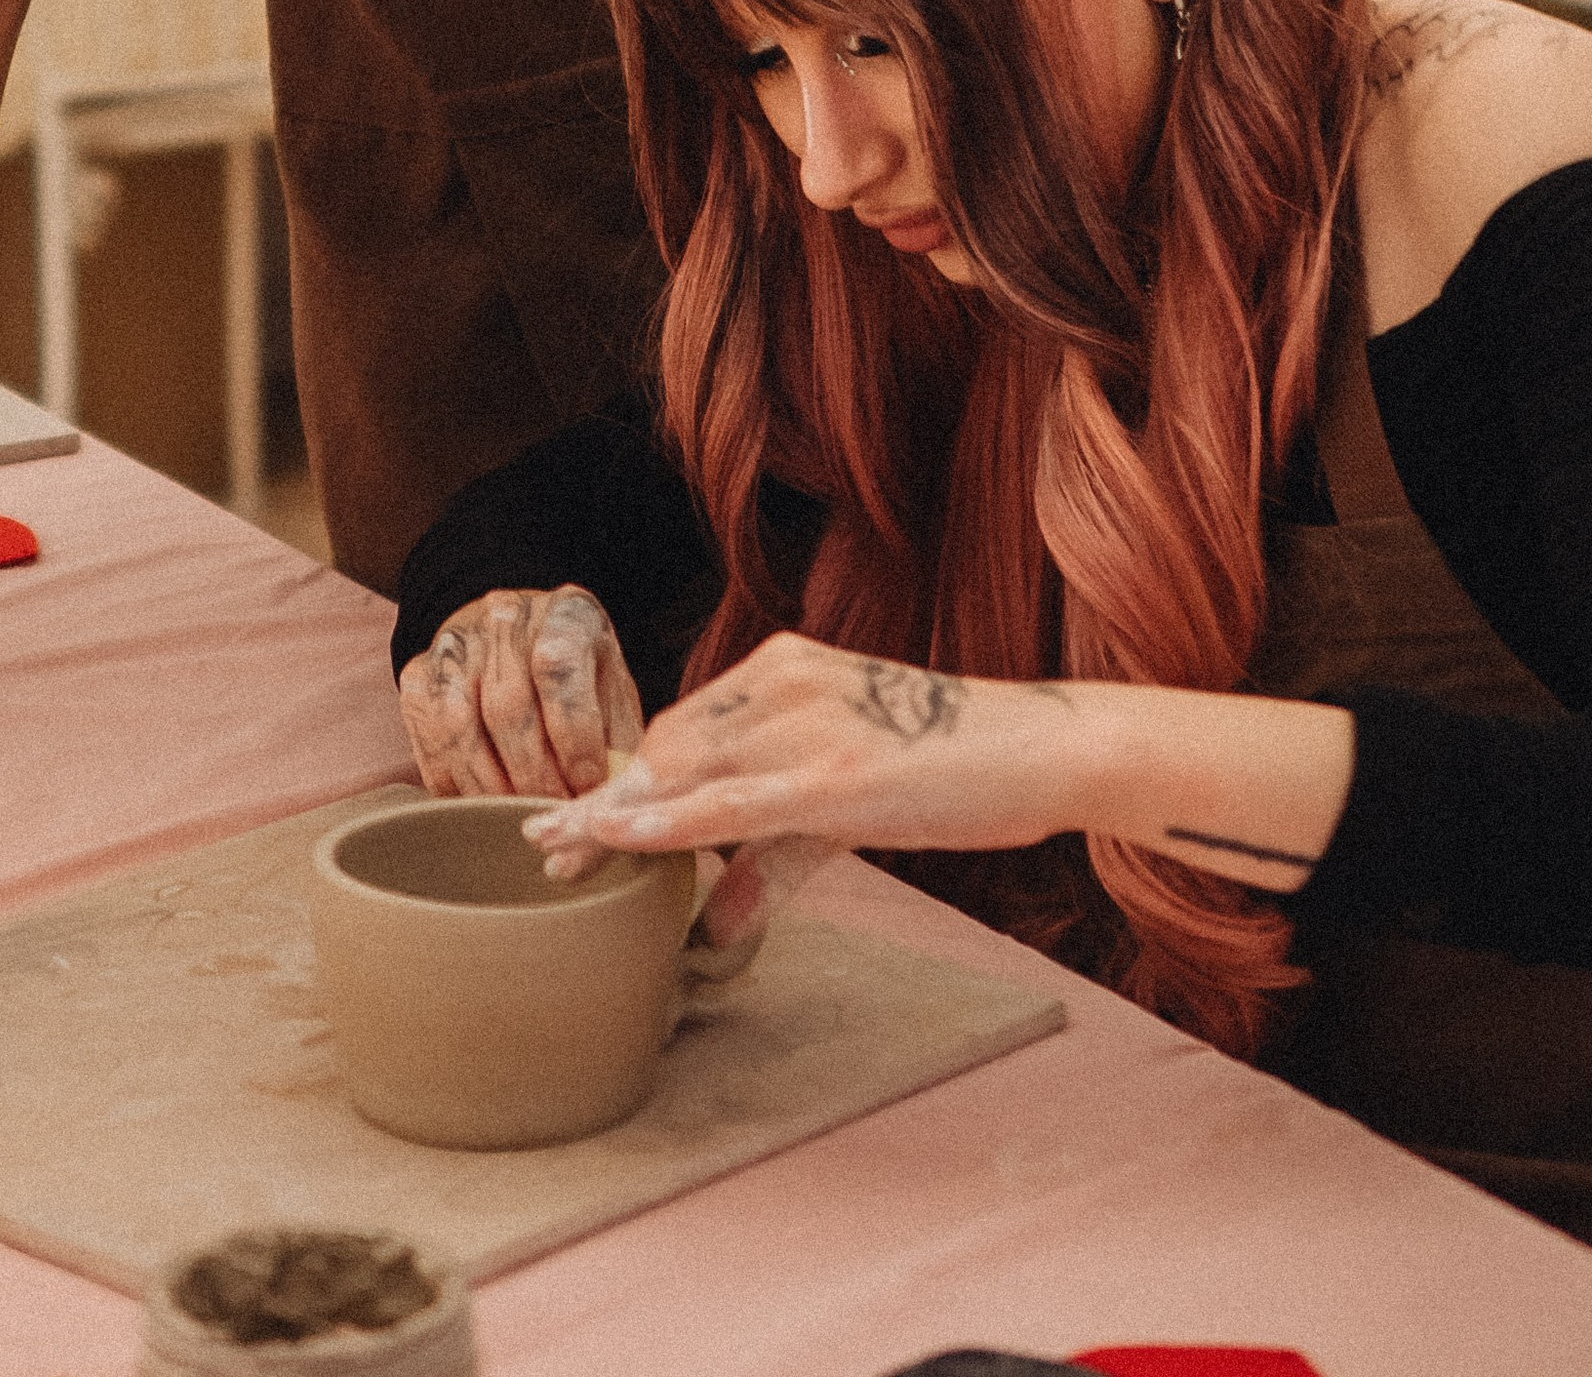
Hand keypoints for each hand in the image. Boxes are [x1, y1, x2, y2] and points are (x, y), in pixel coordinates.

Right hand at [398, 585, 643, 801]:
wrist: (521, 640)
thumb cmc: (578, 680)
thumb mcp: (612, 695)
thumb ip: (616, 744)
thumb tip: (610, 806)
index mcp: (565, 614)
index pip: (558, 668)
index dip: (572, 737)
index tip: (586, 786)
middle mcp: (504, 617)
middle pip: (507, 705)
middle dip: (533, 776)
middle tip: (553, 815)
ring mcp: (454, 645)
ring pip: (459, 727)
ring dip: (491, 787)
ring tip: (518, 817)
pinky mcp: (418, 677)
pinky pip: (429, 744)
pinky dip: (456, 787)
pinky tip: (483, 806)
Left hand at [521, 631, 1085, 867]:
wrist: (1042, 747)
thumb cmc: (956, 769)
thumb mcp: (850, 809)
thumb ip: (776, 860)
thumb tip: (714, 922)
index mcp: (783, 669)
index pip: (681, 728)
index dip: (625, 778)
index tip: (572, 819)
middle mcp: (782, 680)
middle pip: (668, 746)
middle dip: (607, 799)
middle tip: (549, 848)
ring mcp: (805, 722)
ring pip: (686, 769)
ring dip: (618, 813)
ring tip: (565, 853)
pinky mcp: (833, 772)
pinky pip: (730, 803)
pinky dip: (666, 821)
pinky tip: (619, 838)